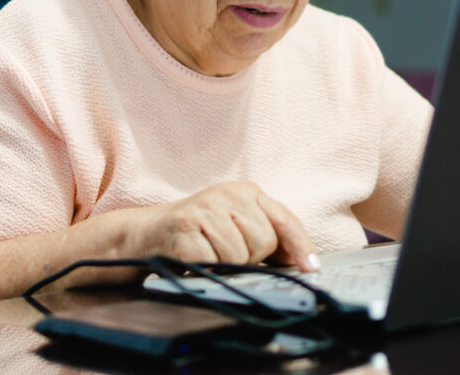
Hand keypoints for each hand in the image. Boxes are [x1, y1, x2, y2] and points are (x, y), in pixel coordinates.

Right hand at [136, 182, 320, 271]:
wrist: (149, 232)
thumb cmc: (200, 231)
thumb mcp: (237, 224)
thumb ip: (268, 235)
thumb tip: (302, 261)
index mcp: (246, 192)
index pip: (283, 218)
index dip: (300, 245)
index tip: (311, 267)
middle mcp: (227, 194)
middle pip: (264, 241)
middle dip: (251, 257)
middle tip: (228, 251)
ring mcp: (205, 209)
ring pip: (240, 255)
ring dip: (227, 264)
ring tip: (210, 253)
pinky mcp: (184, 227)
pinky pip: (214, 262)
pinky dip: (208, 267)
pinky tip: (196, 256)